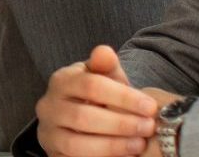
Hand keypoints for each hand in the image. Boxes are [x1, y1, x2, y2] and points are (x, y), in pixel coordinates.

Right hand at [34, 46, 170, 156]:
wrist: (80, 120)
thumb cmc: (97, 96)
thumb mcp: (104, 78)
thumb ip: (106, 66)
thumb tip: (105, 51)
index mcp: (61, 81)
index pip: (91, 86)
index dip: (123, 97)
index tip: (150, 106)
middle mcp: (48, 107)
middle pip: (83, 117)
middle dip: (120, 123)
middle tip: (148, 127)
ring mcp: (48, 134)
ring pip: (76, 144)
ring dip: (111, 146)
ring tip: (138, 144)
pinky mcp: (54, 155)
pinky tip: (123, 156)